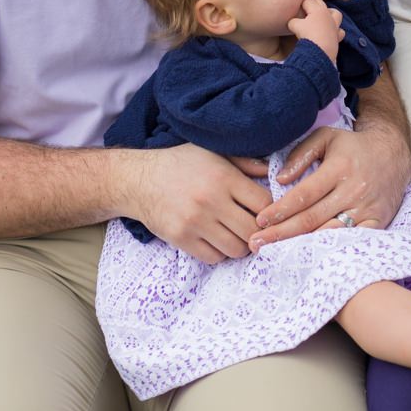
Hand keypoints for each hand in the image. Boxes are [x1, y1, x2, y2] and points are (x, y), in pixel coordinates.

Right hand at [126, 143, 273, 263]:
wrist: (139, 179)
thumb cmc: (180, 164)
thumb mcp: (213, 152)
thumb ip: (244, 162)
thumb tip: (270, 173)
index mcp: (224, 177)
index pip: (264, 204)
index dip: (269, 211)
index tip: (264, 212)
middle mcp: (211, 201)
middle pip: (252, 231)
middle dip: (257, 232)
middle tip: (252, 229)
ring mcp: (195, 222)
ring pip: (235, 249)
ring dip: (239, 245)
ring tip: (234, 235)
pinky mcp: (181, 238)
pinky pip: (213, 257)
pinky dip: (219, 253)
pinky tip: (215, 240)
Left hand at [248, 122, 410, 250]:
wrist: (393, 155)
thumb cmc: (353, 147)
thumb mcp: (326, 137)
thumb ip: (301, 154)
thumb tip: (280, 179)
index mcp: (339, 168)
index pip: (304, 195)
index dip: (280, 210)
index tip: (260, 220)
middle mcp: (353, 191)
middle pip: (311, 218)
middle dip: (281, 233)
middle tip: (256, 243)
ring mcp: (366, 209)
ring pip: (328, 233)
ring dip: (300, 245)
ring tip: (275, 253)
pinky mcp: (377, 222)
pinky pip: (349, 240)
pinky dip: (330, 249)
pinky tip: (310, 255)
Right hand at [287, 0, 342, 61]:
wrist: (319, 50)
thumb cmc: (307, 35)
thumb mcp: (294, 25)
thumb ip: (293, 21)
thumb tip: (293, 21)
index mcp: (317, 10)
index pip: (308, 0)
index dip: (301, 1)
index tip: (297, 3)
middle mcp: (327, 15)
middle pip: (321, 3)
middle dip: (314, 2)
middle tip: (306, 6)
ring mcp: (334, 25)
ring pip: (335, 13)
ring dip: (330, 12)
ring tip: (322, 16)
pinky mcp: (337, 36)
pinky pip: (340, 30)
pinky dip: (336, 30)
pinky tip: (331, 32)